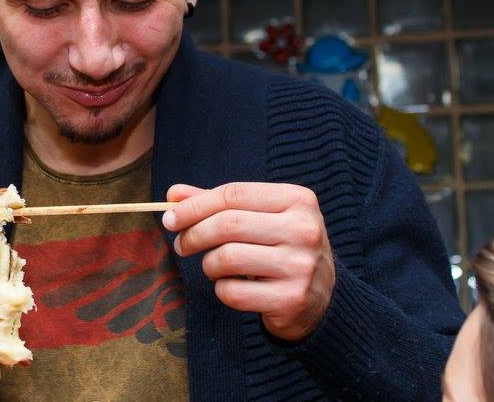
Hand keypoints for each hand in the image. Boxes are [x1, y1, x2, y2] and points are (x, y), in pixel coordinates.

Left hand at [162, 182, 334, 341]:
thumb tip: (173, 195)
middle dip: (194, 234)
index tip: (170, 217)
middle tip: (181, 244)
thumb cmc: (282, 247)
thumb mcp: (260, 218)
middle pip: (228, 225)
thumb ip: (219, 205)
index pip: (233, 195)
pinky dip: (222, 290)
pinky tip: (232, 287)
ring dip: (208, 264)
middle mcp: (304, 229)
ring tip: (213, 267)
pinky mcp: (291, 299)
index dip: (195, 206)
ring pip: (227, 258)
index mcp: (297, 200)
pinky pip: (233, 292)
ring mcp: (300, 266)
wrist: (322, 298)